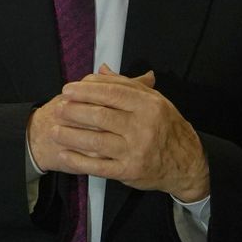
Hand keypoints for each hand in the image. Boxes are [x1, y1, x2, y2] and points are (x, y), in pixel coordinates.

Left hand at [37, 68, 210, 200]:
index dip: (86, 90)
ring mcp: (136, 151)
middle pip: (101, 115)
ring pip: (96, 141)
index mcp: (149, 106)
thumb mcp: (154, 101)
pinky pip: (99, 166)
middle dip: (75, 111)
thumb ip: (126, 85)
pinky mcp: (130, 171)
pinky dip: (79, 161)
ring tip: (55, 130)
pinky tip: (65, 154)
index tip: (68, 89)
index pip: (112, 93)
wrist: (186, 163)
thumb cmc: (167, 127)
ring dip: (71, 135)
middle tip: (58, 108)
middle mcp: (143, 127)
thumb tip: (100, 70)